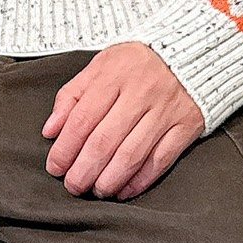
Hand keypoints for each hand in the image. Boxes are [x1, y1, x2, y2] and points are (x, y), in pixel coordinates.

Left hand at [41, 41, 205, 198]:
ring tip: (96, 191)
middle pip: (105, 140)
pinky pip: (161, 160)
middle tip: (73, 186)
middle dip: (84, 170)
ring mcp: (166, 110)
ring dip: (109, 180)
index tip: (55, 167)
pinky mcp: (187, 125)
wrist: (192, 51)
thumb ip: (72, 95)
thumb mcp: (101, 65)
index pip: (82, 118)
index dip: (65, 148)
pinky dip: (140, 180)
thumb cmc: (138, 62)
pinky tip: (124, 190)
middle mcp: (141, 92)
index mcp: (115, 74)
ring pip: (132, 155)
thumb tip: (50, 130)